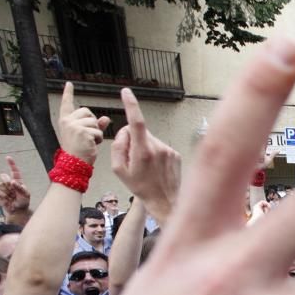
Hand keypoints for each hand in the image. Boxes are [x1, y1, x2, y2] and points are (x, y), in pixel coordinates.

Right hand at [0, 156, 30, 214]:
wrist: (18, 210)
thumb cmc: (23, 201)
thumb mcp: (25, 195)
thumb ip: (20, 188)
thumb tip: (12, 181)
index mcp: (18, 181)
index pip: (14, 171)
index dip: (11, 164)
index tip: (8, 157)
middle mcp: (9, 183)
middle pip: (4, 176)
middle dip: (7, 182)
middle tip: (12, 189)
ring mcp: (3, 188)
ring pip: (0, 184)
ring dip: (6, 191)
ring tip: (11, 197)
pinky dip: (2, 196)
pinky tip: (7, 200)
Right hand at [57, 82, 109, 164]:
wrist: (75, 165)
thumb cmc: (80, 152)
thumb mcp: (86, 136)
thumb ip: (95, 125)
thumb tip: (106, 118)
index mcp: (65, 121)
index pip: (67, 104)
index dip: (68, 93)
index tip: (69, 84)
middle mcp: (67, 121)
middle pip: (87, 111)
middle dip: (92, 122)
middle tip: (87, 136)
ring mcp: (73, 125)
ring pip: (94, 121)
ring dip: (96, 132)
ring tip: (89, 142)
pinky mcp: (81, 131)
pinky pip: (98, 130)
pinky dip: (98, 138)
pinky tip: (91, 145)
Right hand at [111, 88, 180, 224]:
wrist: (165, 202)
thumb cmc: (140, 188)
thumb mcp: (119, 170)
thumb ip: (118, 146)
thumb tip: (125, 131)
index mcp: (143, 151)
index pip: (136, 122)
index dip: (131, 105)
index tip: (126, 92)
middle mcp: (158, 148)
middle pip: (140, 132)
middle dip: (133, 140)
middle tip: (133, 160)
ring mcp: (169, 150)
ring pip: (150, 139)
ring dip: (145, 148)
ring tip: (147, 167)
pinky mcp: (176, 154)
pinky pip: (160, 146)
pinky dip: (155, 153)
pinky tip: (156, 168)